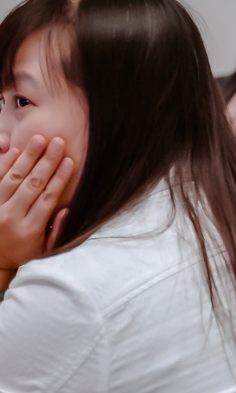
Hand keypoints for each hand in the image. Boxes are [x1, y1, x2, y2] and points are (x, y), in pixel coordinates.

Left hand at [0, 136, 73, 270]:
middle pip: (32, 184)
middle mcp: (10, 217)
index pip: (48, 198)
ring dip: (27, 157)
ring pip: (12, 178)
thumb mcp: (45, 250)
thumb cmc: (22, 253)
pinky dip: (4, 164)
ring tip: (39, 139)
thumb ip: (57, 231)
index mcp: (30, 229)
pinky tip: (15, 150)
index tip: (70, 161)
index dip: (60, 178)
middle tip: (58, 142)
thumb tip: (66, 209)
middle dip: (47, 161)